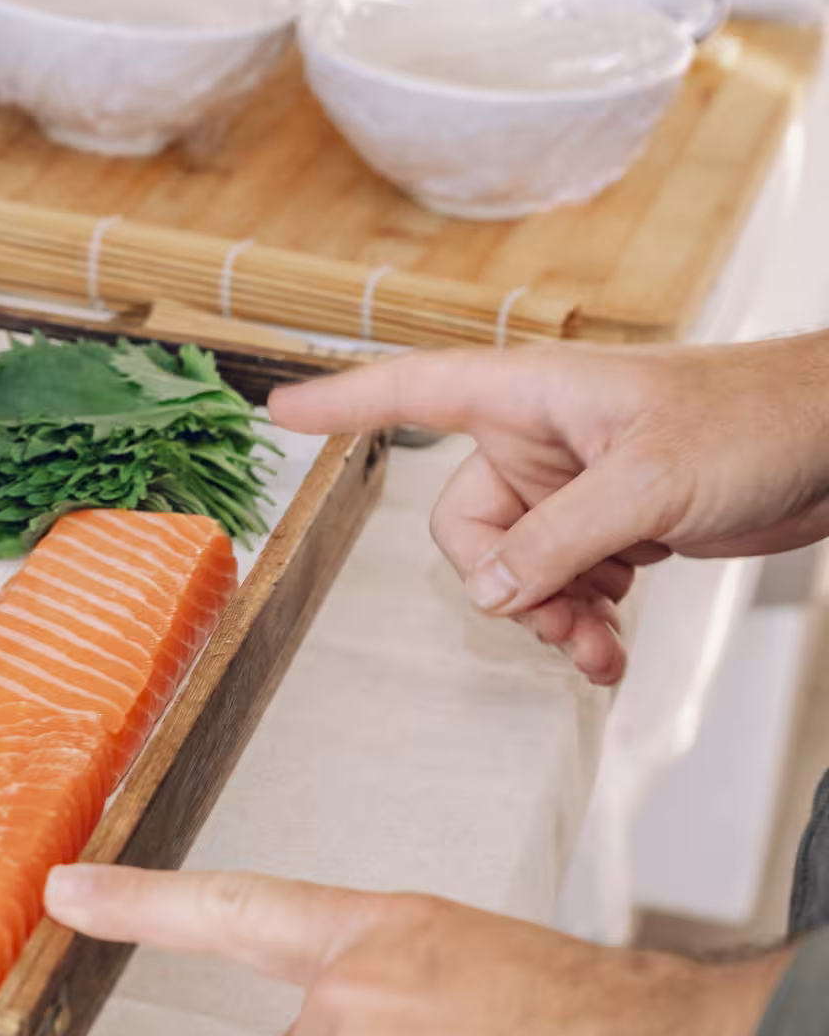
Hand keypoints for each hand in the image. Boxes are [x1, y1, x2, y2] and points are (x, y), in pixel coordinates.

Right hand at [268, 332, 828, 685]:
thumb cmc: (756, 417)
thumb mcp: (648, 482)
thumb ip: (556, 539)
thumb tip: (488, 590)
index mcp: (530, 396)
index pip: (411, 392)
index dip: (341, 402)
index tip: (279, 412)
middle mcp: (537, 439)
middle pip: (465, 527)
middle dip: (506, 587)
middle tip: (562, 621)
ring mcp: (571, 484)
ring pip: (513, 567)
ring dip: (550, 615)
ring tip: (601, 644)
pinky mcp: (609, 522)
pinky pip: (559, 582)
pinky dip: (580, 618)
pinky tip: (612, 641)